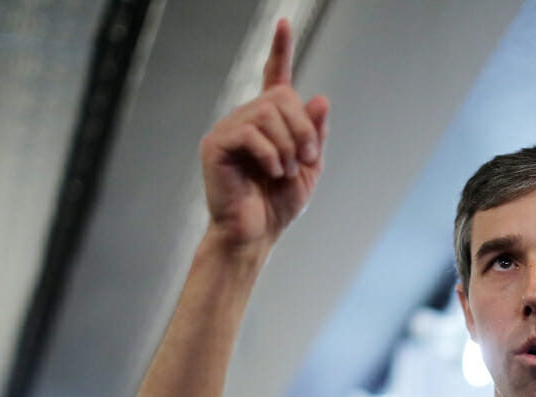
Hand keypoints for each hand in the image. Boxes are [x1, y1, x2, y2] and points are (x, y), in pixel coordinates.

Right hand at [199, 18, 329, 252]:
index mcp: (269, 122)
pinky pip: (250, 132)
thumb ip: (315, 133)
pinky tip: (272, 171)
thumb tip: (319, 97)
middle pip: (282, 97)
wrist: (255, 234)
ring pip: (268, 113)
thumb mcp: (309, 167)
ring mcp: (228, 129)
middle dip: (304, 129)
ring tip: (286, 170)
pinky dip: (270, 154)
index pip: (274, 76)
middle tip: (308, 158)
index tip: (284, 23)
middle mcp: (246, 118)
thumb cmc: (278, 204)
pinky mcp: (215, 145)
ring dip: (289, 144)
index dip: (280, 50)